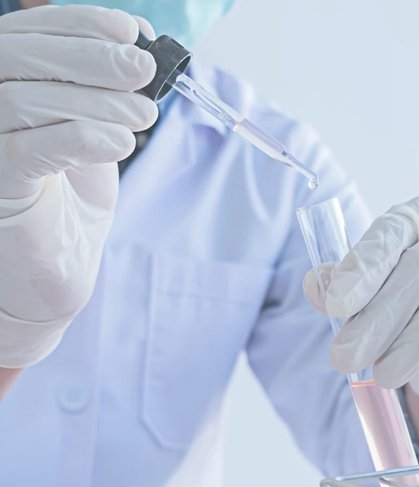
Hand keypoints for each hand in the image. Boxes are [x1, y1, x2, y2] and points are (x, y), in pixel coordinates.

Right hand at [0, 5, 155, 367]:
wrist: (55, 270)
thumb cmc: (69, 198)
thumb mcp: (91, 128)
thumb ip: (102, 88)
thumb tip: (140, 46)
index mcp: (0, 83)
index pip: (27, 33)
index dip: (79, 24)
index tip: (132, 30)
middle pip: (19, 57)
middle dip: (92, 57)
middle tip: (144, 71)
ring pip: (25, 99)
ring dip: (98, 101)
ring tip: (142, 116)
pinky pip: (30, 150)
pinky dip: (83, 138)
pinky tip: (120, 143)